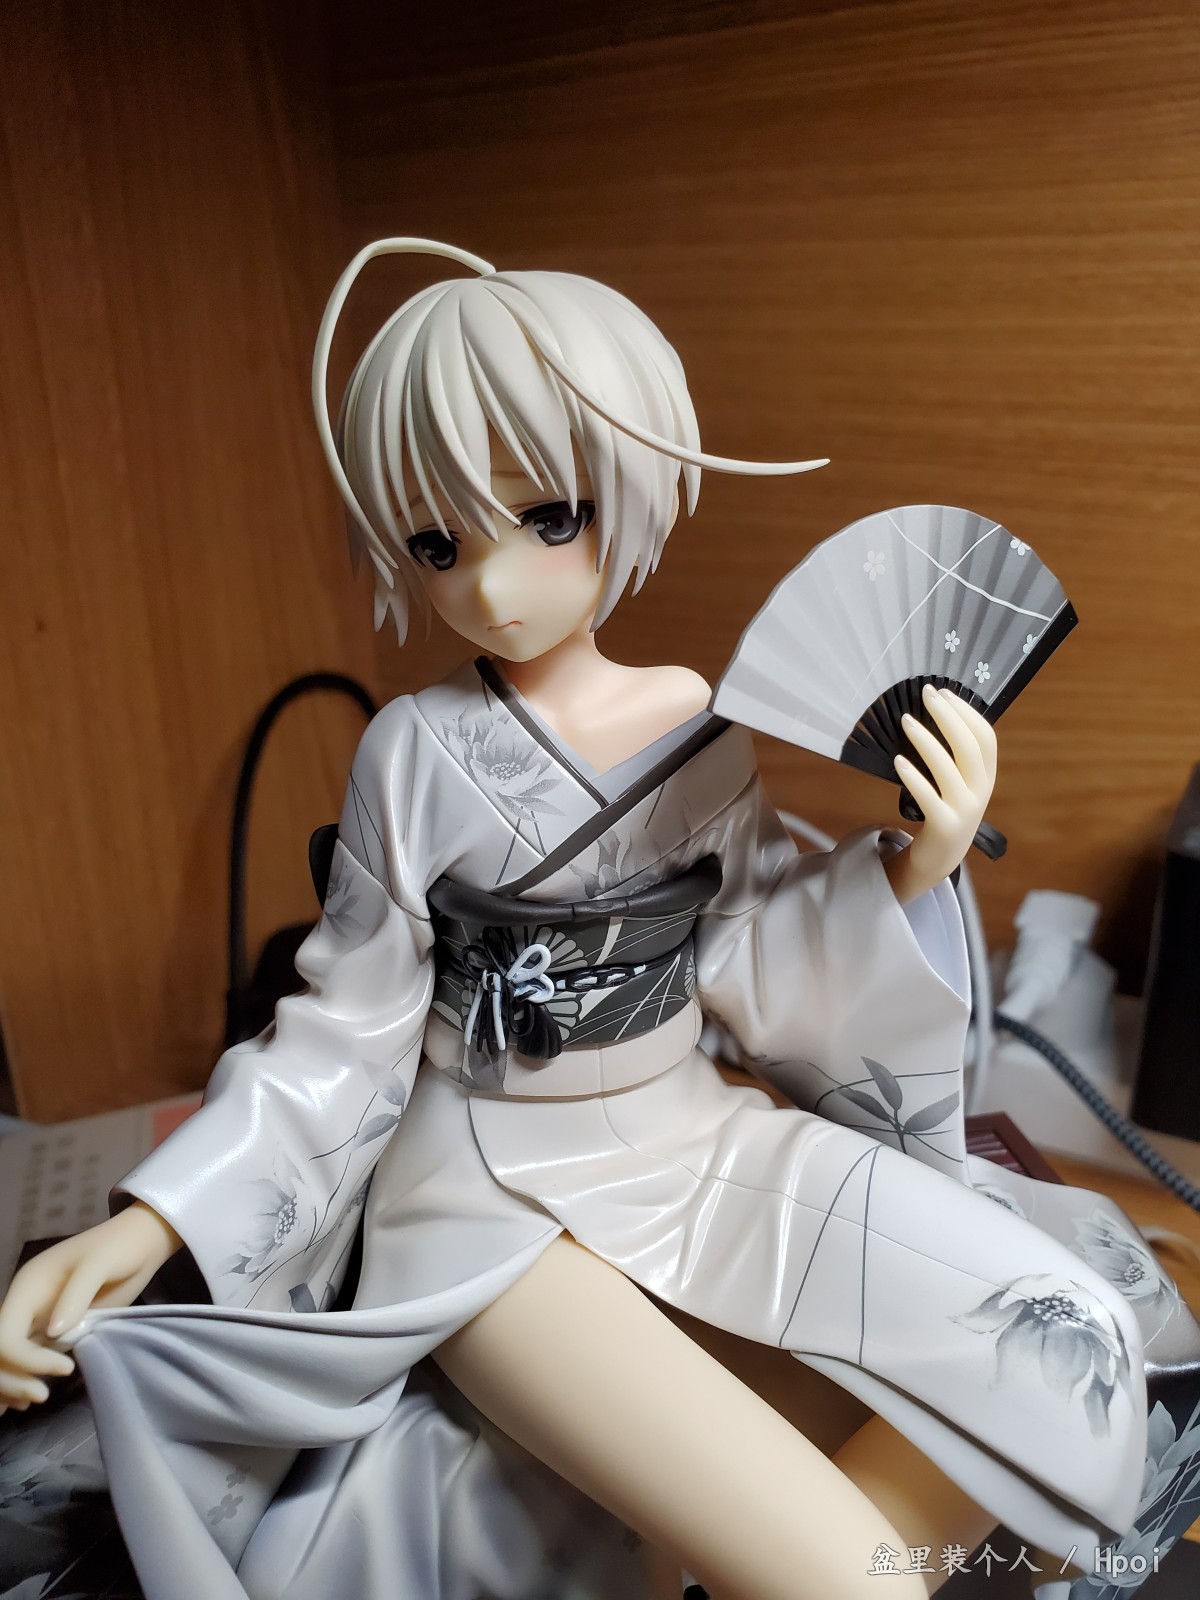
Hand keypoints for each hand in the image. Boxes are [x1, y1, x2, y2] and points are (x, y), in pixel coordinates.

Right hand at [0, 1201, 181, 1412]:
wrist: (140, 1243)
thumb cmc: (120, 1248)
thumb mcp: (99, 1264)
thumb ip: (77, 1294)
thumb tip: (53, 1333)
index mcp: (28, 1287)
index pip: (5, 1335)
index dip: (25, 1359)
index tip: (65, 1369)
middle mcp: (24, 1305)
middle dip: (11, 1378)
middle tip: (42, 1396)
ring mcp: (35, 1319)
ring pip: (5, 1359)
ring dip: (10, 1383)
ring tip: (31, 1401)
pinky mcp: (51, 1330)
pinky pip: (23, 1357)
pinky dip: (17, 1378)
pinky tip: (18, 1402)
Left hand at [883, 684, 997, 906]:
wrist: (942, 857)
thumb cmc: (947, 809)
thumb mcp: (961, 782)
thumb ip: (957, 755)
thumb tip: (938, 711)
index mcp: (987, 776)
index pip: (985, 737)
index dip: (965, 712)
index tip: (943, 692)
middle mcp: (981, 791)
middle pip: (968, 746)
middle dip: (946, 715)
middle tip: (925, 694)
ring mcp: (964, 809)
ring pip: (947, 767)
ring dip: (925, 739)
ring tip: (905, 720)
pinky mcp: (944, 825)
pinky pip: (928, 796)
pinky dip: (913, 777)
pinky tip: (898, 760)